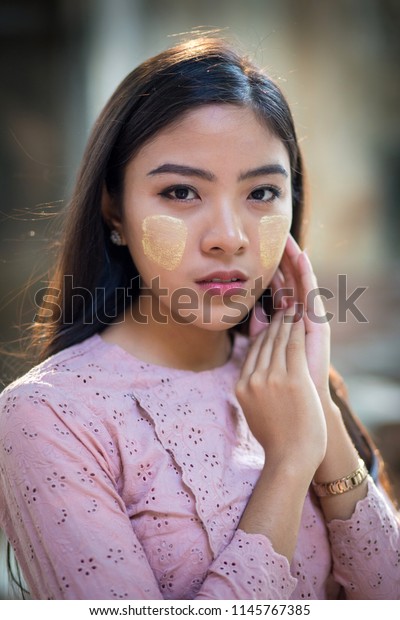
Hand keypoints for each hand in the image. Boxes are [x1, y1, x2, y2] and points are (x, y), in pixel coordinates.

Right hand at [236, 307, 326, 472]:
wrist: (290, 458)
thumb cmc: (277, 440)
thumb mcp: (254, 413)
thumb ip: (251, 393)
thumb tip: (253, 382)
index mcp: (241, 387)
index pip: (252, 352)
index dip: (263, 334)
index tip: (270, 322)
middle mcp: (253, 379)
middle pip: (264, 343)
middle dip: (274, 323)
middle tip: (282, 306)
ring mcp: (272, 378)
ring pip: (278, 340)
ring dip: (286, 320)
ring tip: (292, 307)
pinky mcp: (293, 379)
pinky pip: (294, 345)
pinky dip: (297, 328)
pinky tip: (301, 317)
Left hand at [271, 236, 331, 398]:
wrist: (300, 403)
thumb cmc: (283, 381)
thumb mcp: (267, 350)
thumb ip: (261, 330)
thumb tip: (252, 312)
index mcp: (286, 321)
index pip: (277, 288)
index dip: (268, 269)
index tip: (257, 248)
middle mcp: (298, 316)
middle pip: (289, 280)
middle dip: (281, 258)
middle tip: (273, 233)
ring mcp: (309, 318)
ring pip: (299, 282)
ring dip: (293, 259)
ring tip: (286, 236)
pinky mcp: (317, 322)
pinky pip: (310, 292)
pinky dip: (305, 273)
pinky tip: (301, 255)